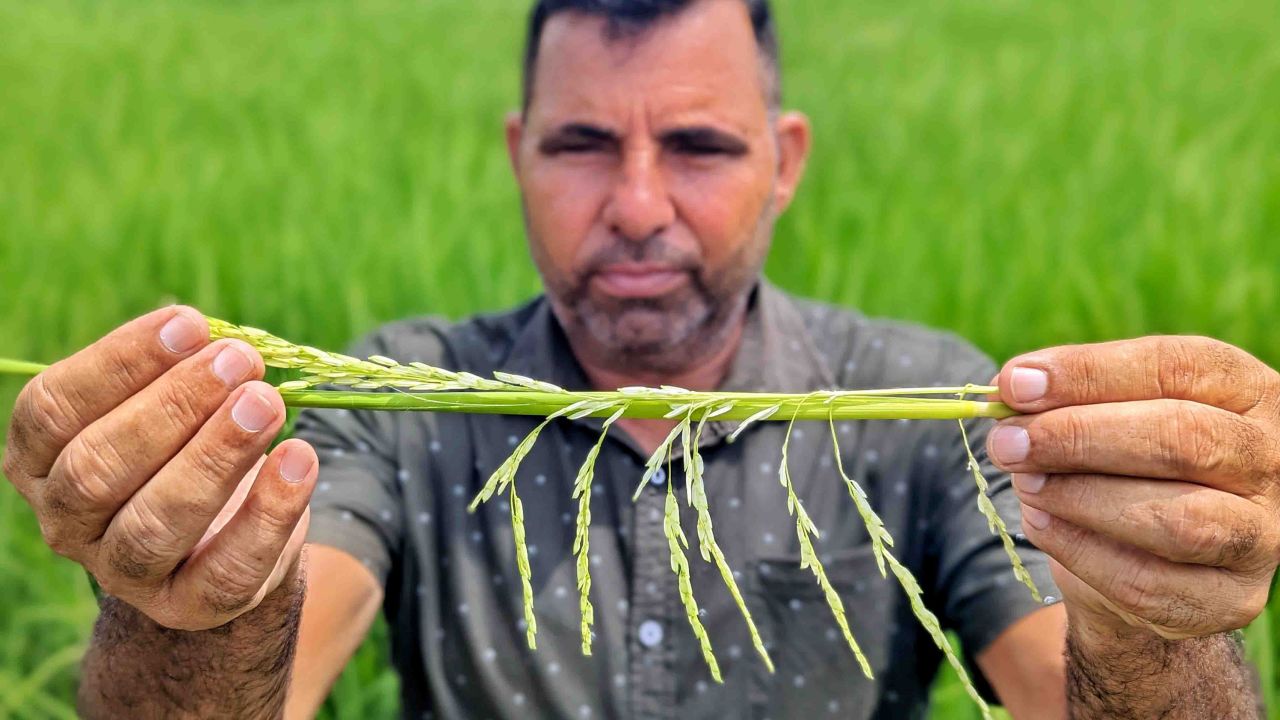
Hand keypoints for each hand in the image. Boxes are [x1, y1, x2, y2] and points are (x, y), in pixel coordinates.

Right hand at [2, 307, 317, 630]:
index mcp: (42, 459)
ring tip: (267, 403)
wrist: (225, 534)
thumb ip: (185, 372)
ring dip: (216, 456)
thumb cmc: (188, 445)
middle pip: (97, 469)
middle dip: (174, 406)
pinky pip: (226, 569)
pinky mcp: (186, 605)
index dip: (120, 362)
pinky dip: (269, 512)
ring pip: (153, 524)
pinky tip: (301, 460)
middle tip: (239, 361)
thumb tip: (219, 342)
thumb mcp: (175, 404)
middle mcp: (66, 520)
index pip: (54, 410)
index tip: (190, 324)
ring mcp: (121, 571)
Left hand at [987, 336, 1279, 640]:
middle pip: (1183, 437)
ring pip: (1176, 517)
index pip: (1177, 366)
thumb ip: (1065, 400)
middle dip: (1079, 436)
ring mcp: (1262, 535)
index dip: (1089, 372)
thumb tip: (1011, 390)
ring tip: (1024, 483)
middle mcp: (1272, 459)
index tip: (1014, 384)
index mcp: (1247, 391)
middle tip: (1008, 441)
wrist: (1144, 562)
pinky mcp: (1231, 600)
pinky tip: (1040, 524)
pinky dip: (1079, 550)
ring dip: (1080, 497)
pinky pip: (1148, 582)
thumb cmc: (1120, 466)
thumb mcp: (1100, 417)